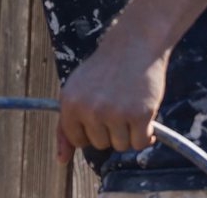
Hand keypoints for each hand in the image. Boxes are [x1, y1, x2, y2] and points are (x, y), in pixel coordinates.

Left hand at [56, 28, 168, 163]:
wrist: (132, 47)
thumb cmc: (103, 73)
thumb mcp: (75, 92)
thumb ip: (66, 125)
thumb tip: (60, 160)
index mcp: (69, 103)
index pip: (76, 139)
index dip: (89, 131)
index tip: (97, 115)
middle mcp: (89, 109)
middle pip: (100, 144)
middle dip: (109, 130)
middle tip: (114, 104)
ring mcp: (114, 112)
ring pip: (121, 146)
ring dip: (128, 132)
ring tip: (128, 105)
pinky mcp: (140, 114)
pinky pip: (141, 143)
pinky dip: (146, 134)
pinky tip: (143, 114)